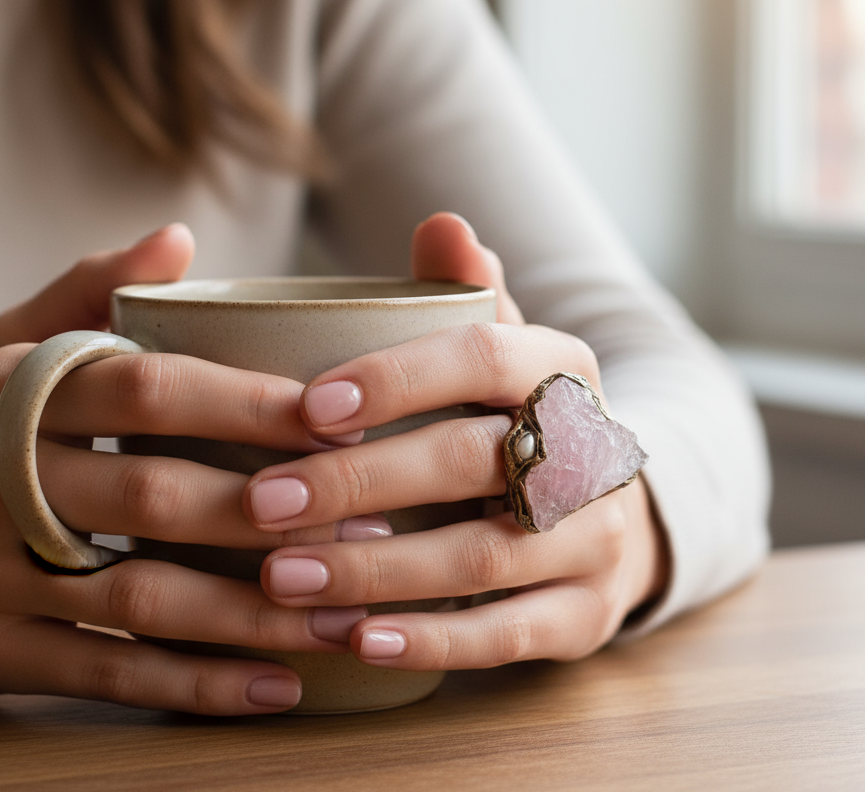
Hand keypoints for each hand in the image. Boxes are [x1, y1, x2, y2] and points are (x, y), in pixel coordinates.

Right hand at [0, 224, 384, 714]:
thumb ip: (87, 290)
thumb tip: (179, 240)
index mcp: (13, 394)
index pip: (150, 390)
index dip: (249, 403)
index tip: (340, 417)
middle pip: (158, 497)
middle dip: (276, 511)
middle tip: (376, 516)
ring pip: (145, 599)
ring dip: (257, 613)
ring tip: (350, 613)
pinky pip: (108, 673)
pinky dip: (195, 686)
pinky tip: (275, 686)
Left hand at [245, 213, 668, 670]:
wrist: (604, 506)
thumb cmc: (515, 417)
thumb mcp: (501, 347)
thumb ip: (466, 294)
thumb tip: (442, 223)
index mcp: (562, 367)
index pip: (484, 357)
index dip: (397, 378)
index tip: (307, 407)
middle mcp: (593, 447)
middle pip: (474, 460)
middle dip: (361, 482)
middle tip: (261, 503)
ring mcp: (597, 535)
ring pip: (483, 557)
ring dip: (374, 570)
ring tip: (281, 579)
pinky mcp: (589, 612)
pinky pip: (508, 636)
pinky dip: (429, 640)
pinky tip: (354, 641)